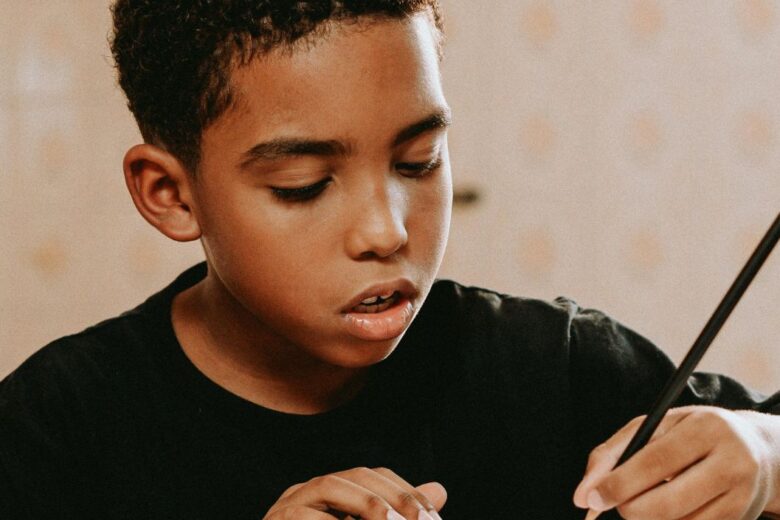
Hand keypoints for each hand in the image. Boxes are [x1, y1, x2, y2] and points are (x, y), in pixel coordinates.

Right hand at [263, 466, 446, 519]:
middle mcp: (310, 492)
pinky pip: (304, 516)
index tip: (431, 513)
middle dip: (390, 494)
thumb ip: (396, 516)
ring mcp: (288, 505)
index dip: (403, 489)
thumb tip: (439, 489)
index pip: (374, 475)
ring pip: (329, 485)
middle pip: (356, 476)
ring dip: (365, 502)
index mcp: (333, 494)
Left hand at [573, 406, 779, 518]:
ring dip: (649, 518)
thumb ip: (612, 453)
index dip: (619, 483)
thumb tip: (582, 495)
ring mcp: (741, 495)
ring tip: (646, 499)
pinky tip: (671, 507)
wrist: (758, 451)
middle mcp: (731, 461)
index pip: (655, 461)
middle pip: (667, 503)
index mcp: (705, 428)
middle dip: (630, 509)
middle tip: (614, 504)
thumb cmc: (692, 434)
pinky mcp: (742, 519)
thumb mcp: (654, 428)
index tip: (592, 499)